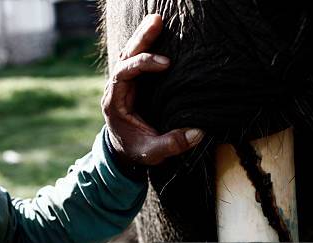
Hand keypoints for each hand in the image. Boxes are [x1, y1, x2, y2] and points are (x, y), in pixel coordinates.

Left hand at [101, 14, 203, 165]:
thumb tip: (198, 133)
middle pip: (124, 57)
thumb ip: (172, 144)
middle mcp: (116, 89)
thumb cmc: (137, 151)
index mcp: (115, 103)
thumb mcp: (152, 153)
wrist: (125, 152)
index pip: (122, 74)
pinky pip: (137, 59)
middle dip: (141, 40)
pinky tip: (159, 33)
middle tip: (156, 22)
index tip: (166, 64)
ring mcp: (124, 84)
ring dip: (143, 37)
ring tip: (157, 19)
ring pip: (129, 54)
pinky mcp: (134, 83)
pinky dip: (146, 46)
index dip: (142, 64)